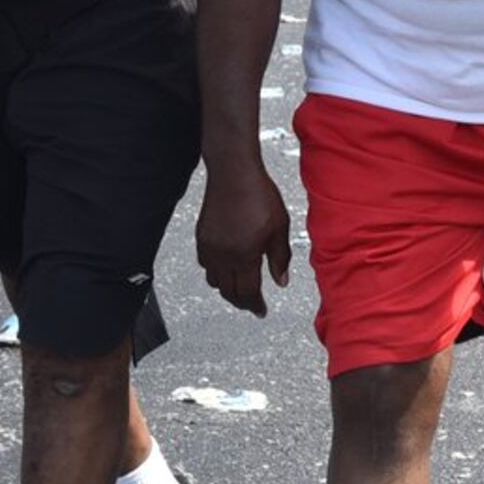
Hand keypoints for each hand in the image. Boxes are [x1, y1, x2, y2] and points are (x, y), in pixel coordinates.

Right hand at [194, 159, 295, 316]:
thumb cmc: (258, 194)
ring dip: (227, 288)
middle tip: (252, 304)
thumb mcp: (279, 227)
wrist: (233, 172)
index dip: (255, 306)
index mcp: (245, 256)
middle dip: (242, 301)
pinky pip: (205, 265)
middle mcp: (223, 256)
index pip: (248, 293)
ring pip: (214, 281)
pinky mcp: (202, 236)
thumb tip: (281, 281)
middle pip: (229, 292)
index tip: (261, 311)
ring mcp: (209, 247)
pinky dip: (215, 272)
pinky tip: (225, 267)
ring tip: (239, 288)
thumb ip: (280, 257)